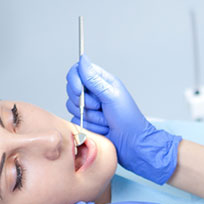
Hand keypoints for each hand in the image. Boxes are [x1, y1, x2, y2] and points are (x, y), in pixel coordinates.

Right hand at [65, 56, 181, 183]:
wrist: (131, 144)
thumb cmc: (128, 119)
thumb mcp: (111, 95)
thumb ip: (94, 79)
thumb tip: (83, 60)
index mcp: (102, 82)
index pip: (78, 72)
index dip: (74, 80)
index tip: (79, 90)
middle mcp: (94, 93)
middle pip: (72, 89)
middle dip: (84, 101)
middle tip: (100, 108)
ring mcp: (89, 108)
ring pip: (72, 106)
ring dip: (89, 116)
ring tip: (104, 120)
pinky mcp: (85, 122)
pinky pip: (75, 120)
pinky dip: (88, 126)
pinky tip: (102, 128)